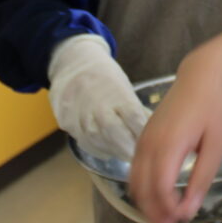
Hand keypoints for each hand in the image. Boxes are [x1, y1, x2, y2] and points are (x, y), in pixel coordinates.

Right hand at [48, 35, 149, 162]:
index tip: (150, 145)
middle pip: (112, 131)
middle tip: (137, 157)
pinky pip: (83, 141)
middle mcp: (96, 101)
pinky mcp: (66, 120)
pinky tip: (106, 150)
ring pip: (95, 140)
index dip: (141, 134)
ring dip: (112, 151)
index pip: (133, 116)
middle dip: (126, 148)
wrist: (73, 65)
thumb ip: (137, 112)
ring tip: (122, 153)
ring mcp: (78, 111)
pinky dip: (97, 148)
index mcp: (116, 92)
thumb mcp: (124, 88)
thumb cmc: (106, 79)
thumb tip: (156, 134)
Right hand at [129, 52, 221, 222]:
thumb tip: (189, 211)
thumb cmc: (212, 111)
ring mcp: (142, 142)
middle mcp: (149, 145)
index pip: (160, 187)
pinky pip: (135, 174)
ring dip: (146, 208)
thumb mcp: (215, 146)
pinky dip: (143, 193)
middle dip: (154, 217)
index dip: (168, 210)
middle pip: (144, 190)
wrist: (200, 79)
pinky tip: (157, 205)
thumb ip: (202, 179)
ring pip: (136, 184)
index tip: (182, 222)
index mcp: (169, 144)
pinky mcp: (142, 142)